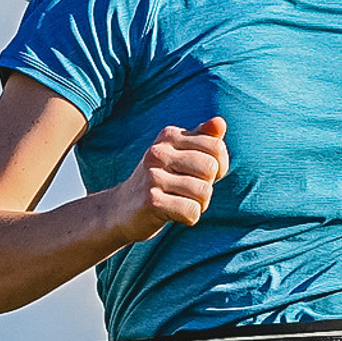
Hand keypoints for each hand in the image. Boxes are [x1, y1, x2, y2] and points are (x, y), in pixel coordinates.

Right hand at [117, 117, 227, 241]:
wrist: (121, 209)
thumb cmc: (160, 181)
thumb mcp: (180, 156)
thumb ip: (203, 139)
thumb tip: (220, 122)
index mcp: (168, 136)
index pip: (216, 147)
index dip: (219, 167)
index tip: (201, 175)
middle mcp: (159, 152)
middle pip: (211, 169)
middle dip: (206, 186)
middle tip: (187, 192)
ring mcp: (153, 176)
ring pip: (203, 192)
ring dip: (198, 204)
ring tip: (177, 202)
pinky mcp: (151, 201)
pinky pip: (192, 211)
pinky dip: (189, 218)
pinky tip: (172, 214)